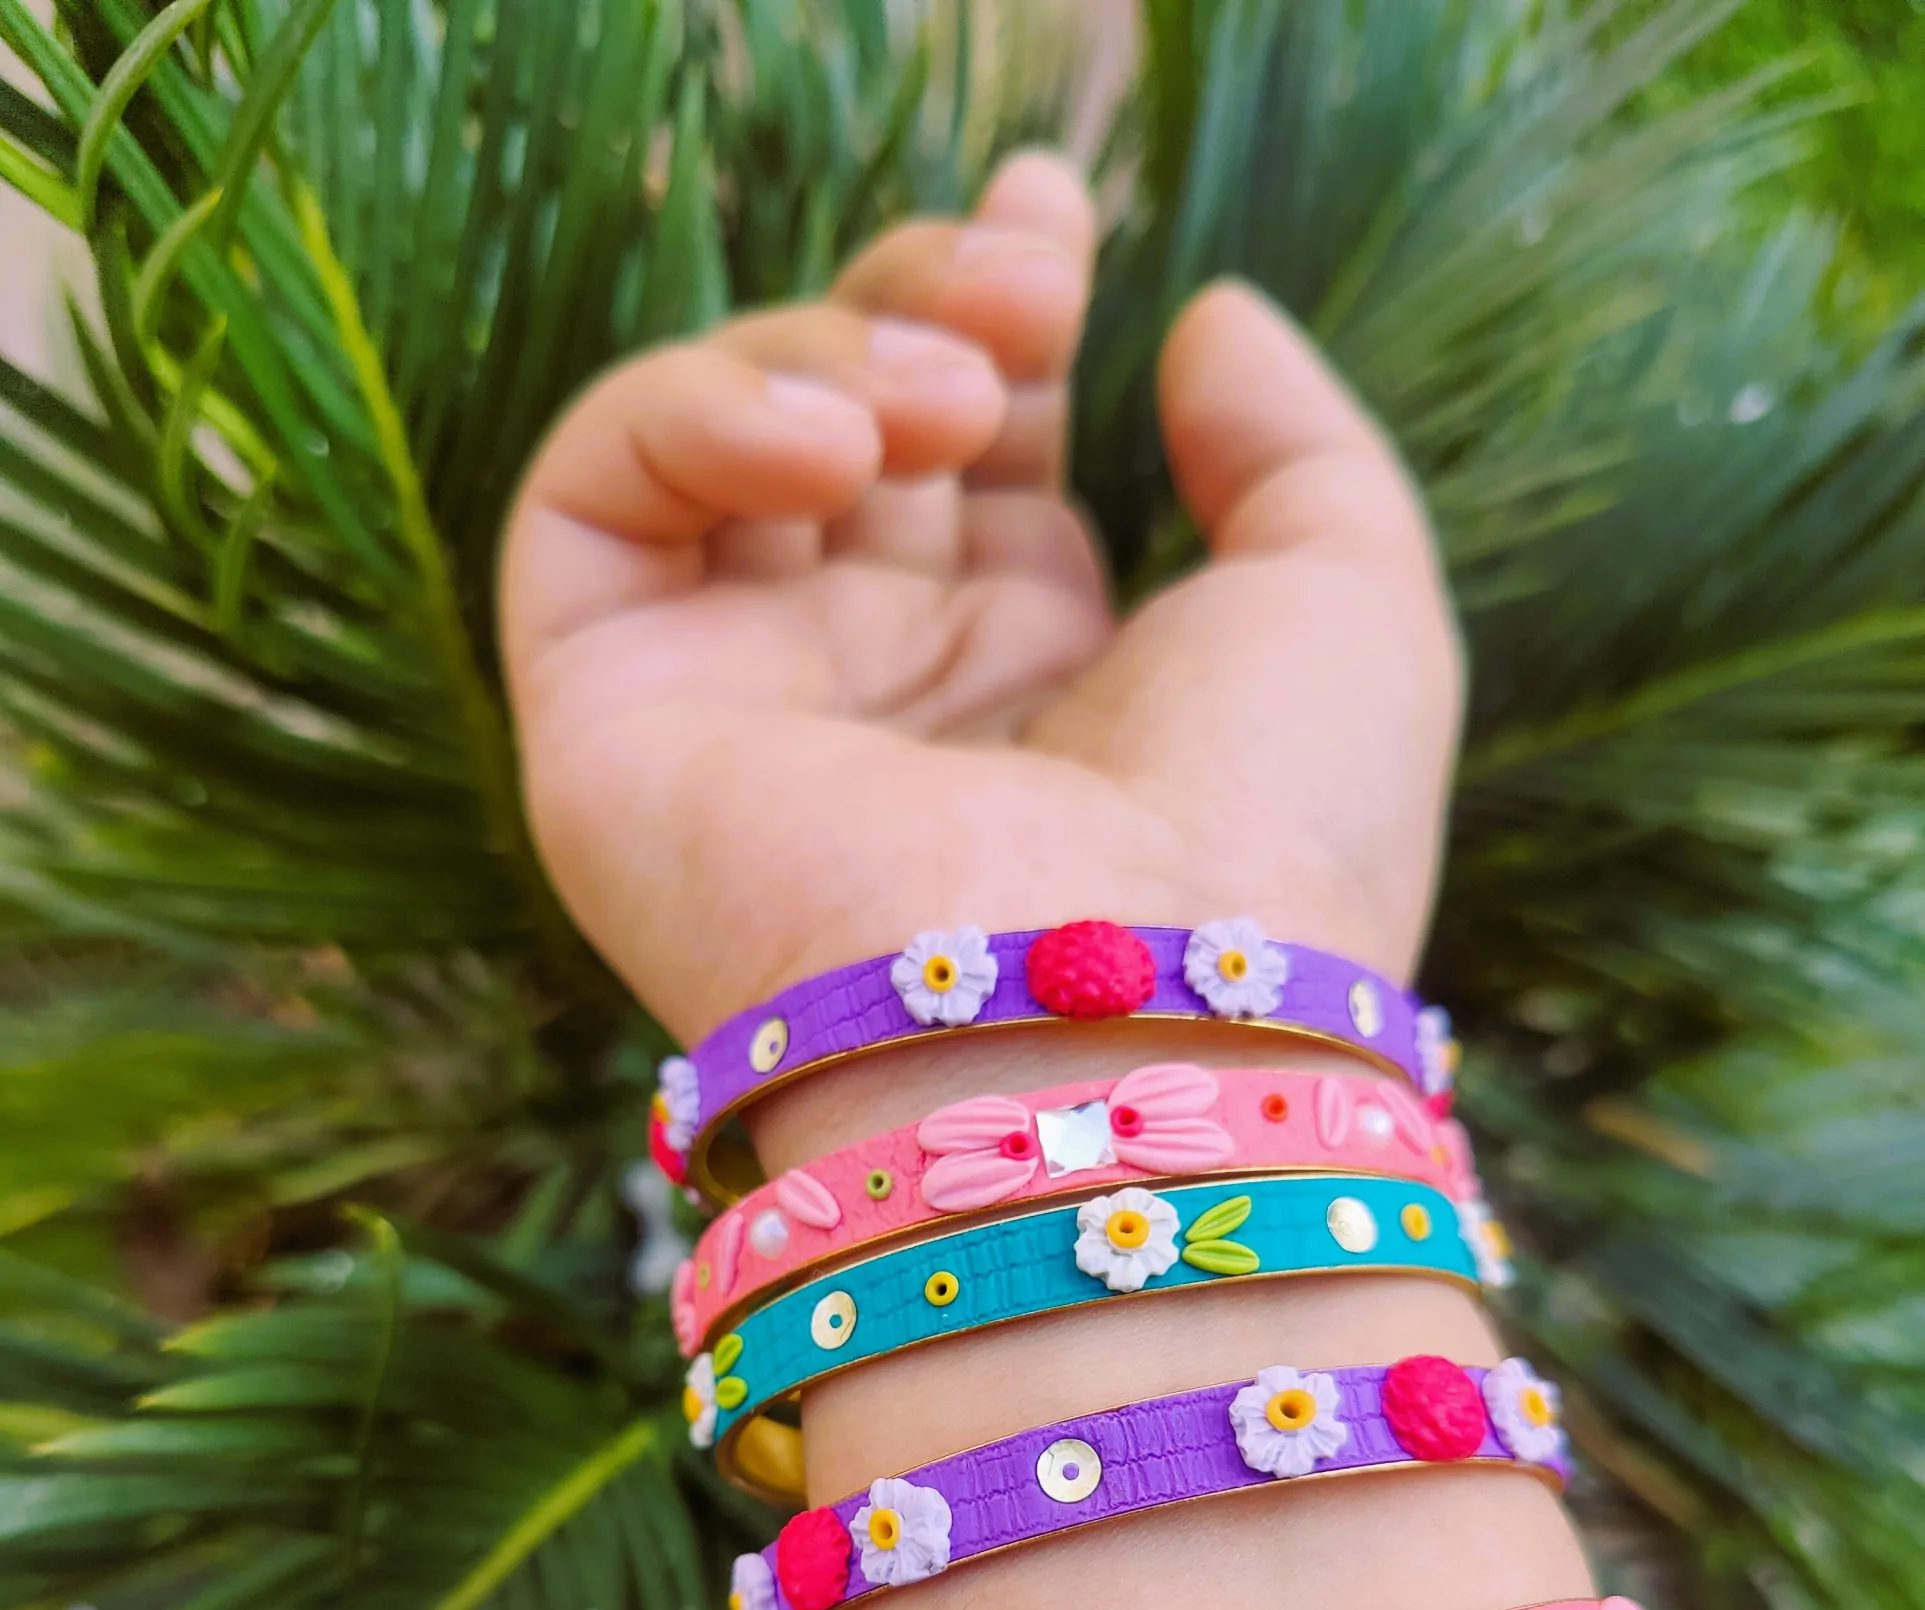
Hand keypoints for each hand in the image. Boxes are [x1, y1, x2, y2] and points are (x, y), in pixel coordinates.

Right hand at [499, 153, 1461, 1043]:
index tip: (1051, 214)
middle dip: (918, 307)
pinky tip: (827, 448)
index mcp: (1039, 691)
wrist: (1126, 1038)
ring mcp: (739, 724)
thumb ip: (1294, 444)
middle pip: (841, 430)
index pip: (974, 460)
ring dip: (823, 358)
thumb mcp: (1351, 609)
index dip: (993, 315)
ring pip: (706, 452)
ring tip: (945, 403)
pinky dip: (685, 418)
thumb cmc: (1271, 851)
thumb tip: (1201, 320)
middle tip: (1024, 291)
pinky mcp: (608, 742)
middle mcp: (880, 706)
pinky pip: (585, 509)